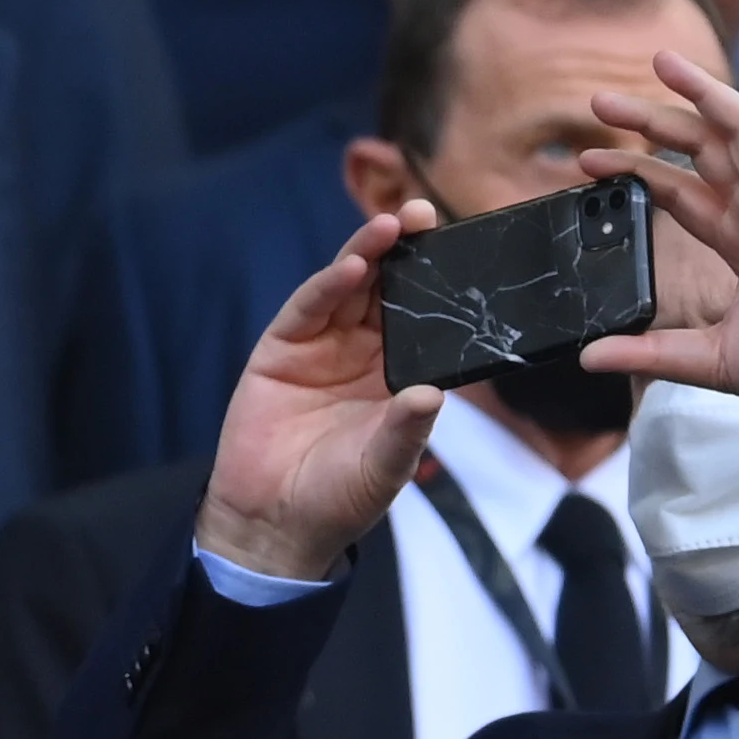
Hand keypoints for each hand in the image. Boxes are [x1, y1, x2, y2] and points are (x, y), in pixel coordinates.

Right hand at [190, 208, 443, 582]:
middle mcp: (361, 353)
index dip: (439, 282)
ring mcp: (319, 349)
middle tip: (425, 214)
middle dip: (404, 251)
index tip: (465, 249)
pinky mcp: (279, 353)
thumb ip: (406, 430)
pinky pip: (306, 311)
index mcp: (398, 374)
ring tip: (391, 226)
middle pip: (385, 289)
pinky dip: (327, 287)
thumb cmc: (338, 498)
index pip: (422, 316)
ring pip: (347, 288)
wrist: (273, 524)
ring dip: (368, 254)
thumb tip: (433, 394)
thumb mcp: (385, 467)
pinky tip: (351, 267)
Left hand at [582, 46, 738, 412]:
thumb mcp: (706, 359)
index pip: (680, 193)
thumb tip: (588, 357)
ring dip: (701, 94)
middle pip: (701, 152)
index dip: (637, 172)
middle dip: (652, 123)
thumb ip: (648, 352)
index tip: (586, 160)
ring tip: (661, 62)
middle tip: (599, 100)